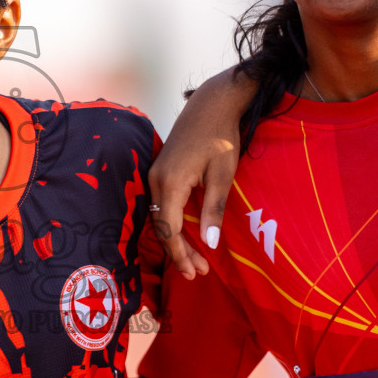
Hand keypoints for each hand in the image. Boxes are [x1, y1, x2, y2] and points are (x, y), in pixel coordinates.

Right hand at [148, 68, 251, 278]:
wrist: (212, 104)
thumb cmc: (221, 136)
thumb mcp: (222, 175)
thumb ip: (213, 210)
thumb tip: (210, 243)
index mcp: (171, 182)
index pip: (169, 229)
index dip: (180, 254)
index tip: (194, 272)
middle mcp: (156, 180)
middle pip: (161, 226)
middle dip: (179, 252)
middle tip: (199, 273)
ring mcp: (155, 174)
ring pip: (160, 217)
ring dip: (176, 239)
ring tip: (196, 259)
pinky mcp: (160, 171)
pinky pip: (161, 205)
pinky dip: (174, 223)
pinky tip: (188, 234)